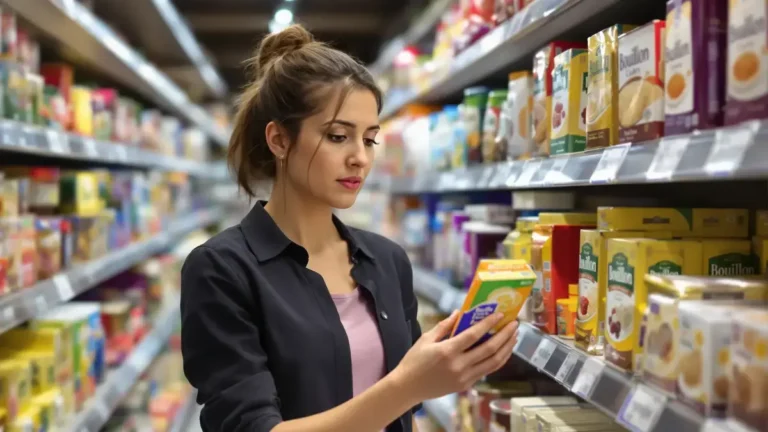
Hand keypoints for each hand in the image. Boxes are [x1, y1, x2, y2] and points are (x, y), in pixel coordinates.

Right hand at [390, 311, 519, 401]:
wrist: (407, 388)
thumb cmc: (414, 361)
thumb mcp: (426, 339)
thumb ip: (445, 326)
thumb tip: (460, 312)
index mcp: (447, 351)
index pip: (474, 335)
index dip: (489, 323)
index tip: (500, 314)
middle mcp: (459, 365)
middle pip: (489, 349)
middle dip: (505, 335)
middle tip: (515, 324)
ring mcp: (464, 377)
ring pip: (493, 363)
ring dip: (506, 349)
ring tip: (514, 337)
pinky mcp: (466, 385)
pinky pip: (486, 371)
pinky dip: (498, 360)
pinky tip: (502, 351)